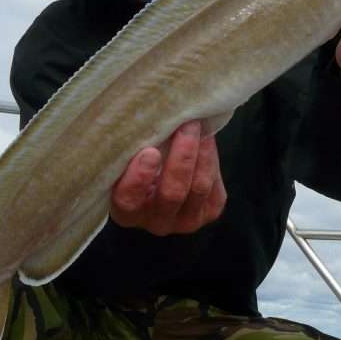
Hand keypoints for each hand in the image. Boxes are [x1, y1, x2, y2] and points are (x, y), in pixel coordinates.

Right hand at [110, 120, 226, 235]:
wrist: (164, 174)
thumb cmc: (138, 161)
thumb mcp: (127, 159)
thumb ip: (130, 148)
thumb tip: (146, 116)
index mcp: (126, 212)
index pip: (128, 199)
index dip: (139, 178)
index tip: (150, 152)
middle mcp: (155, 222)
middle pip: (172, 193)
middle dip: (182, 157)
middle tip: (186, 125)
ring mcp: (186, 221)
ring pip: (199, 186)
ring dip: (201, 152)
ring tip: (197, 125)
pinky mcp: (210, 211)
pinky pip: (214, 184)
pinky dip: (210, 157)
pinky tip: (205, 138)